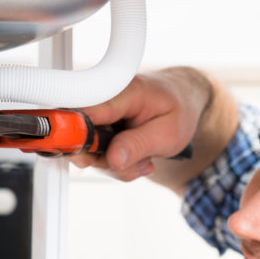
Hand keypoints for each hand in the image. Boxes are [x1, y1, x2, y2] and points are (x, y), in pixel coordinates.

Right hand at [72, 67, 235, 194]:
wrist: (182, 103)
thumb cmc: (178, 111)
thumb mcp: (168, 134)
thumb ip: (138, 145)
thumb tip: (113, 158)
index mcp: (124, 93)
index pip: (87, 111)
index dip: (78, 135)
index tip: (85, 156)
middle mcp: (105, 100)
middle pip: (84, 138)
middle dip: (107, 161)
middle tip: (138, 162)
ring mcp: (100, 115)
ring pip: (90, 153)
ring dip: (115, 165)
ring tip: (143, 158)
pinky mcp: (98, 127)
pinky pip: (97, 155)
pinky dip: (115, 163)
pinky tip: (135, 157)